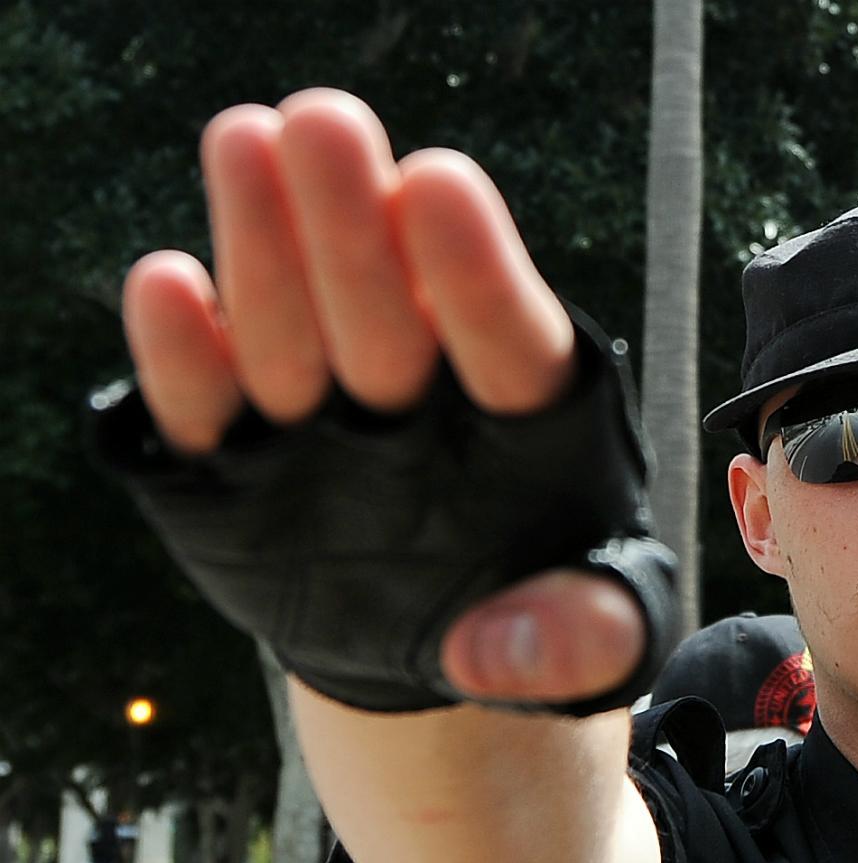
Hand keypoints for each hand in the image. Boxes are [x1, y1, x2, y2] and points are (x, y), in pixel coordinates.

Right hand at [121, 89, 640, 703]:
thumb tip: (491, 650)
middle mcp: (418, 395)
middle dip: (352, 221)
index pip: (505, 337)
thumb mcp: (597, 642)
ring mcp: (320, 422)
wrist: (441, 654)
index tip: (441, 185)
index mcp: (528, 414)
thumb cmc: (544, 617)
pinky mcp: (235, 459)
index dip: (471, 269)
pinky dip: (182, 353)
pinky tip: (169, 286)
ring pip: (288, 328)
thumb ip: (579, 640)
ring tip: (246, 143)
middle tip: (325, 122)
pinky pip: (203, 405)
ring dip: (262, 244)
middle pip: (385, 308)